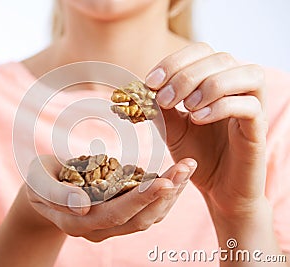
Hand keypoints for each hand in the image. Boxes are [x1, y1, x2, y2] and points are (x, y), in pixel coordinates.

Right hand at [25, 155, 195, 241]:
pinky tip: (175, 176)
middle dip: (165, 194)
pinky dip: (164, 194)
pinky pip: (147, 210)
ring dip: (170, 194)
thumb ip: (57, 193)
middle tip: (186, 167)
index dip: (140, 200)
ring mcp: (110, 225)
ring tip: (186, 168)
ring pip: (148, 217)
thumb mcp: (39, 181)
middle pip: (139, 219)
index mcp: (77, 221)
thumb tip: (83, 206)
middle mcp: (98, 229)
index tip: (164, 181)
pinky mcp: (118, 216)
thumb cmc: (39, 180)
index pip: (114, 214)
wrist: (42, 191)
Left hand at [146, 42, 267, 217]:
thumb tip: (140, 86)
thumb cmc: (197, 154)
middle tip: (165, 99)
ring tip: (186, 108)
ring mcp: (253, 106)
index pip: (202, 51)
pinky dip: (221, 107)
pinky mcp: (259, 129)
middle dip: (187, 75)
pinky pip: (250, 106)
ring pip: (247, 73)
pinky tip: (199, 119)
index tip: (152, 82)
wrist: (217, 189)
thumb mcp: (172, 127)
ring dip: (209, 85)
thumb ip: (161, 106)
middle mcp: (238, 88)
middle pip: (222, 58)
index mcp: (216, 81)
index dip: (175, 61)